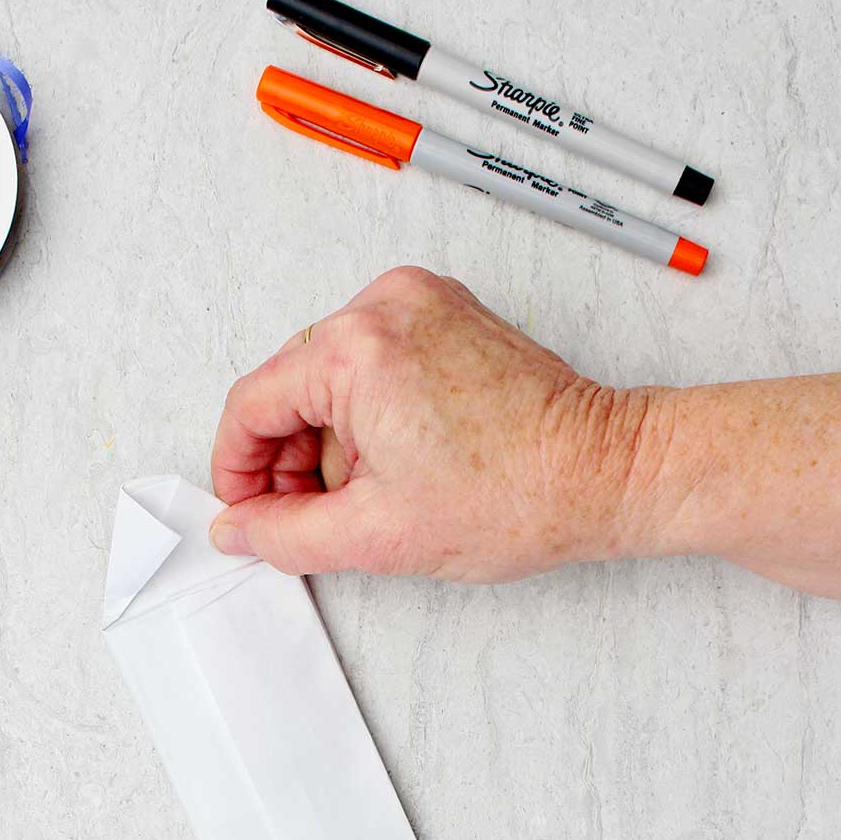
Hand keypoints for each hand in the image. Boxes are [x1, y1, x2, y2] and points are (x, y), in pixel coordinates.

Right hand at [209, 266, 653, 579]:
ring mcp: (420, 303)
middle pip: (290, 386)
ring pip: (331, 378)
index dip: (237, 470)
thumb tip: (237, 528)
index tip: (247, 511)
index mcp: (355, 348)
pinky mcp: (448, 315)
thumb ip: (284, 535)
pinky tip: (403, 461)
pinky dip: (372, 414)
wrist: (603, 475)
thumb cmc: (517, 496)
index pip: (251, 404)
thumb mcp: (375, 536)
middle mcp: (384, 306)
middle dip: (293, 460)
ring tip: (377, 494)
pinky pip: (375, 363)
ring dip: (335, 441)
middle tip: (316, 518)